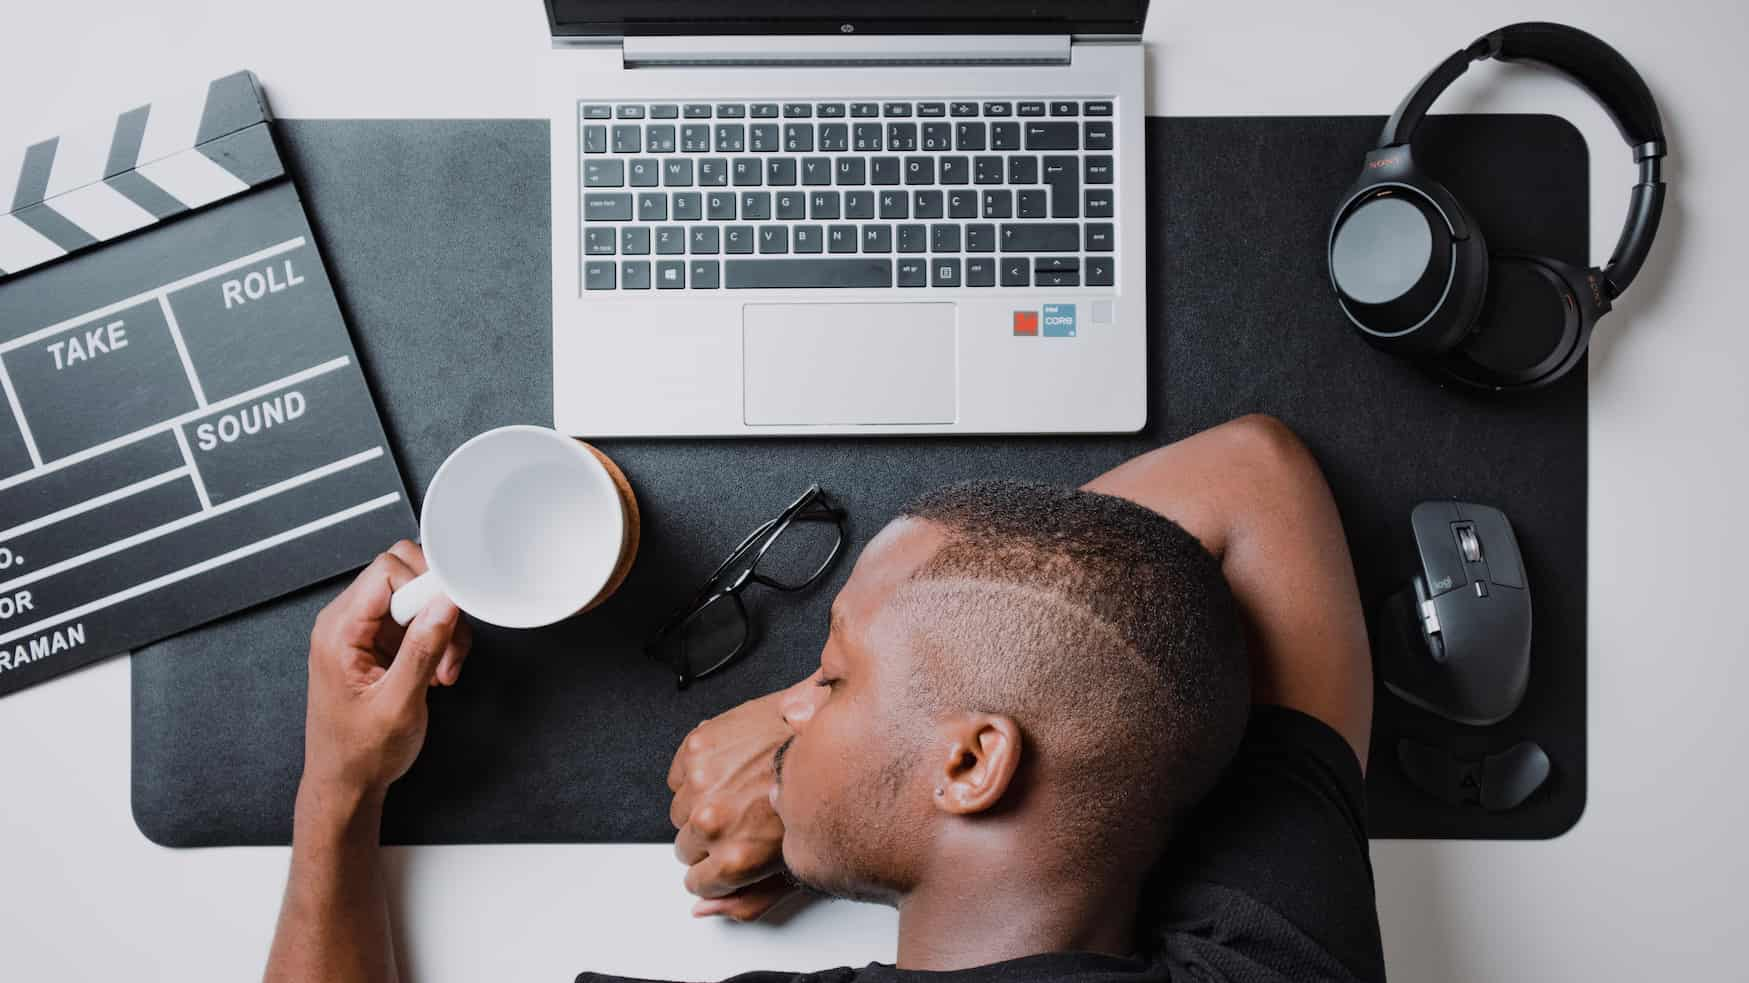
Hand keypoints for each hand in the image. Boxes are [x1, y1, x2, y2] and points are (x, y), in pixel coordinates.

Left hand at [301, 541, 472, 799]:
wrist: (347, 783)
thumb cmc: (359, 753)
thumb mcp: (398, 704)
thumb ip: (423, 648)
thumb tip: (445, 602)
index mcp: (339, 631)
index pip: (386, 572)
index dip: (424, 586)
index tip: (449, 613)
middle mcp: (347, 623)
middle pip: (404, 577)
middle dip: (437, 607)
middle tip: (448, 643)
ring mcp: (365, 632)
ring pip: (418, 599)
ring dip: (443, 629)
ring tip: (443, 669)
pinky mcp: (381, 643)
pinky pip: (419, 621)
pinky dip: (439, 641)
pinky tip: (437, 672)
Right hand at [668, 679, 809, 919]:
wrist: (828, 731)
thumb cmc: (820, 794)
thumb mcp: (795, 868)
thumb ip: (748, 900)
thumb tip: (705, 909)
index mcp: (735, 857)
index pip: (696, 883)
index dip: (717, 870)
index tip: (730, 855)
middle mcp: (712, 821)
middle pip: (685, 848)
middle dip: (711, 839)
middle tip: (742, 820)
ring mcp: (701, 782)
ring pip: (678, 811)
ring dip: (700, 805)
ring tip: (739, 793)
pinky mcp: (696, 747)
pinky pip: (676, 776)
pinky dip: (695, 775)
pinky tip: (731, 770)